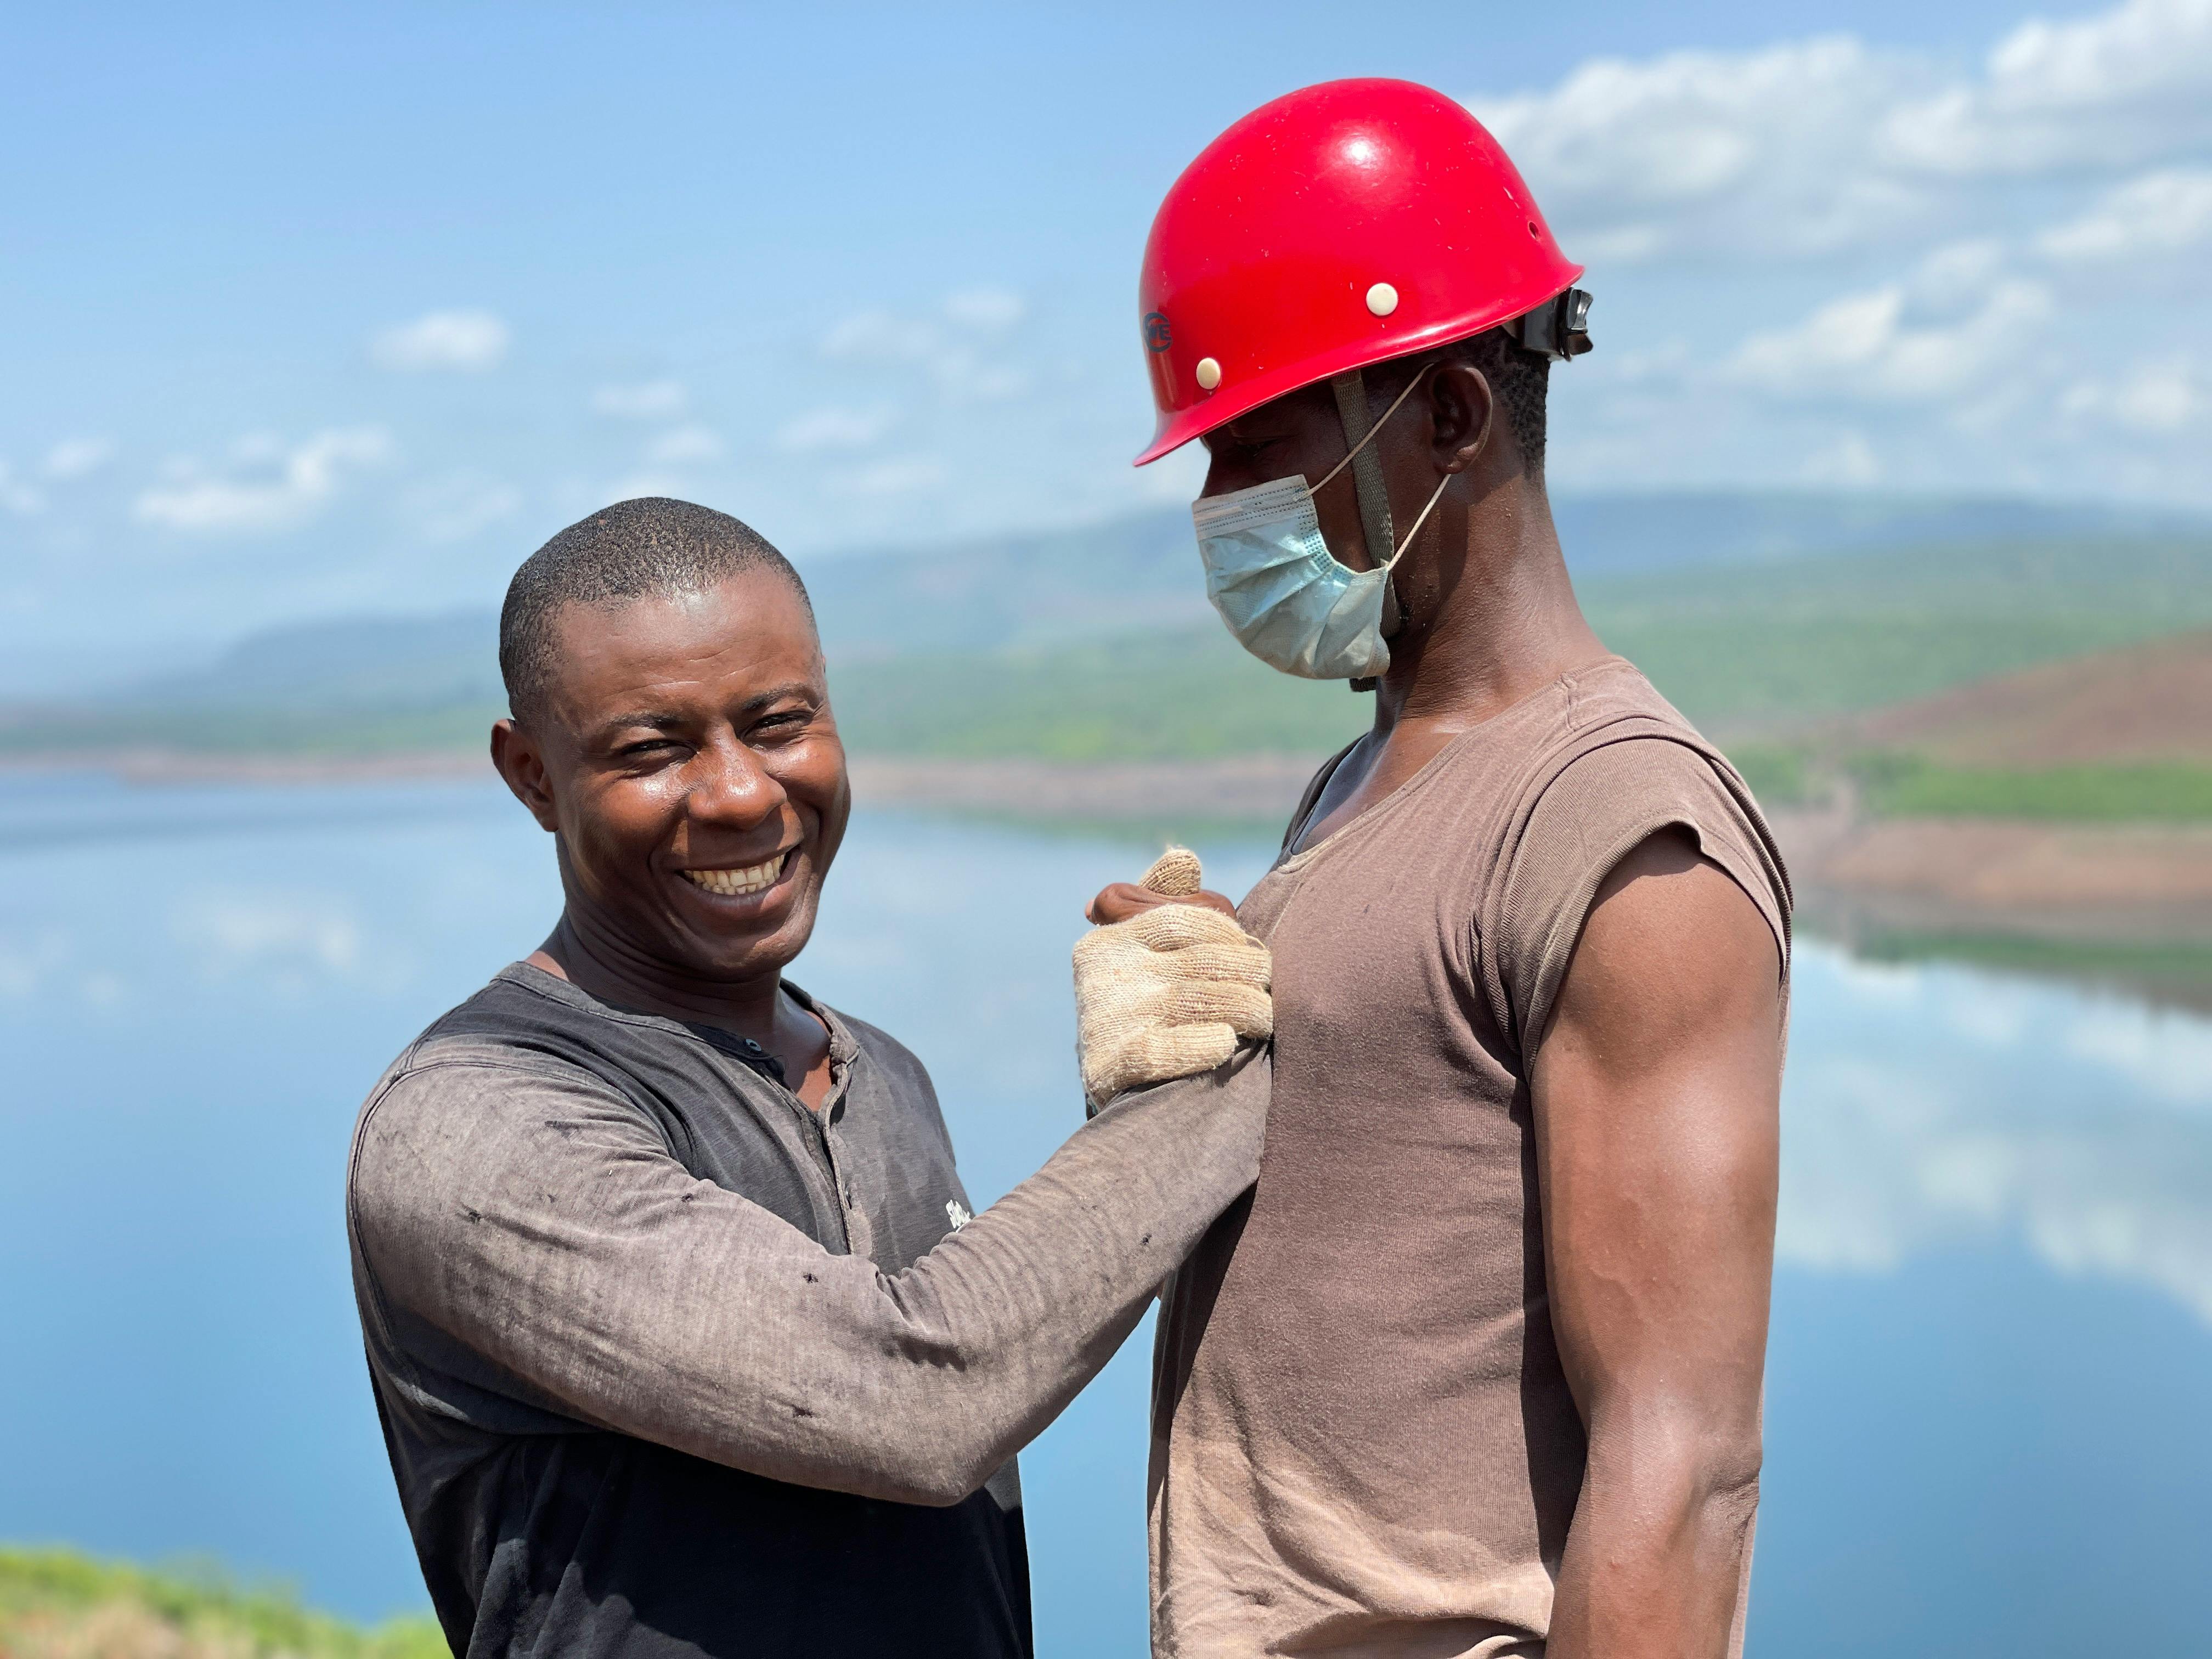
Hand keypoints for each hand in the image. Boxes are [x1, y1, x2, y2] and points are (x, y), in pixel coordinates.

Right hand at [1072, 849, 1270, 1110]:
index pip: (1182, 919)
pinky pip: (1162, 1051)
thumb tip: (1184, 857)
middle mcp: (1104, 972)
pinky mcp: (1107, 1066)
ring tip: (1266, 1017)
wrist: (1109, 1080)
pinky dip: (1201, 1045)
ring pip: (1194, 1002)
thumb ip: (1164, 898)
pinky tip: (1227, 1041)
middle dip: (1247, 971)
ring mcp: (1105, 1018)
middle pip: (1198, 960)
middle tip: (1270, 984)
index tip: (1251, 948)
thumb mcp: (1143, 943)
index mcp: (1111, 936)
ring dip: (1245, 1008)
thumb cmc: (1141, 998)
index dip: (1228, 932)